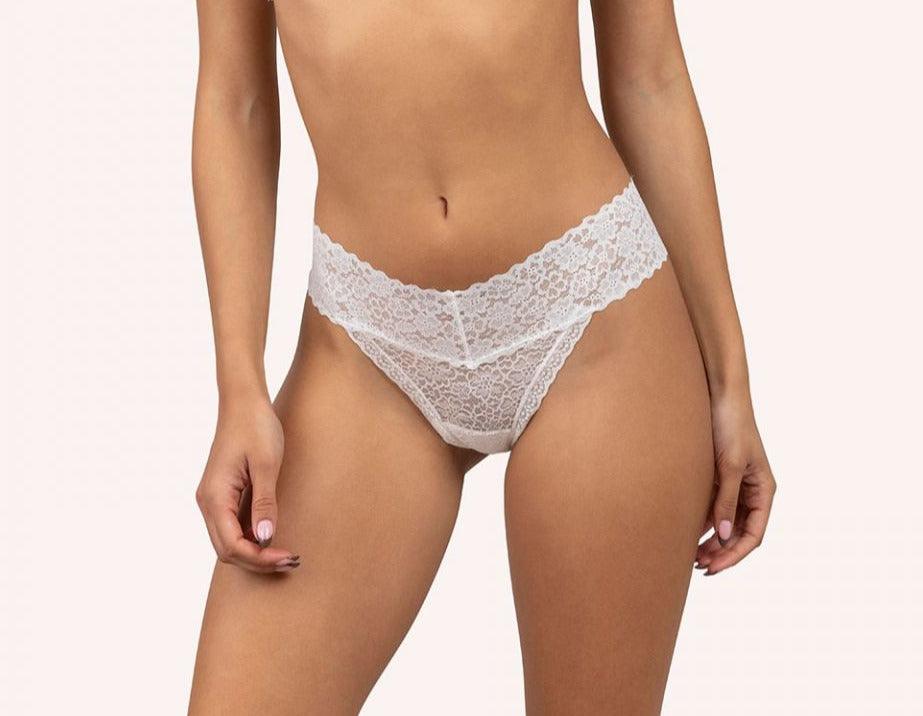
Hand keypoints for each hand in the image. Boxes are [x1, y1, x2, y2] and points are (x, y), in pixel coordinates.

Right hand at [195, 396, 298, 572]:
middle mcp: (208, 502)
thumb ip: (264, 503)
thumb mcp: (265, 465)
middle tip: (291, 561)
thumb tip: (264, 538)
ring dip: (255, 552)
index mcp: (214, 496)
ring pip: (229, 541)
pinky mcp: (223, 494)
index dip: (259, 558)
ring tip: (285, 554)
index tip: (288, 557)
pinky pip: (233, 526)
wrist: (244, 402)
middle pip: (227, 550)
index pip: (232, 545)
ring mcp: (214, 499)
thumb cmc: (256, 427)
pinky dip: (251, 538)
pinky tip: (272, 537)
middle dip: (257, 561)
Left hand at [696, 392, 775, 575]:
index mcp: (763, 491)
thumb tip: (721, 536)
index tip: (713, 567)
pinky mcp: (718, 478)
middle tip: (698, 567)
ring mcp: (734, 485)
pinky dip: (701, 522)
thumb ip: (725, 500)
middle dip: (721, 552)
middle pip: (738, 533)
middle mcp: (751, 491)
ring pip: (724, 523)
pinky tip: (686, 533)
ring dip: (710, 541)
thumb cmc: (730, 426)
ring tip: (691, 556)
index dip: (734, 555)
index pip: (753, 535)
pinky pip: (712, 508)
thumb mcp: (729, 465)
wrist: (719, 395)